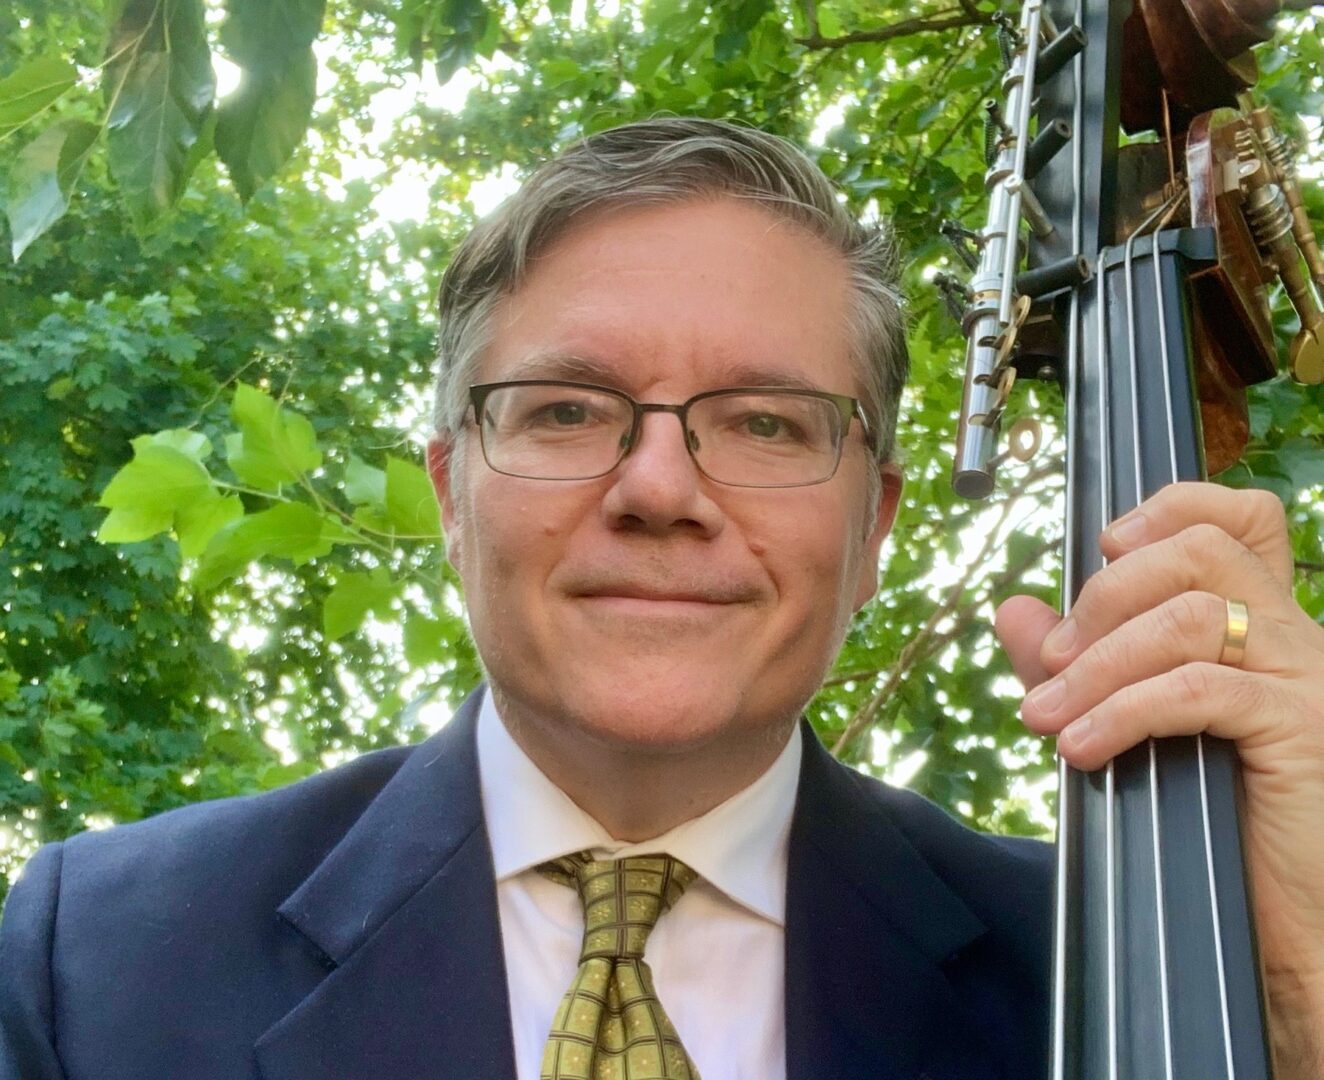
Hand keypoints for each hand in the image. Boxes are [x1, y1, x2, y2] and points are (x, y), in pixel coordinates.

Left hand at [995, 481, 1323, 1074]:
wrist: (1277, 920)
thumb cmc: (1204, 816)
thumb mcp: (1124, 719)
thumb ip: (1072, 661)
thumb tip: (1012, 607)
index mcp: (1259, 621)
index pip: (1239, 518)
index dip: (1170, 507)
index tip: (1103, 547)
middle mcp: (1292, 634)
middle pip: (1198, 554)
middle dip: (1103, 598)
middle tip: (1051, 663)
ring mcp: (1305, 677)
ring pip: (1190, 620)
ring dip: (1095, 665)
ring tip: (1044, 717)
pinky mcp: (1303, 727)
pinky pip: (1200, 690)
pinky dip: (1123, 710)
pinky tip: (1079, 747)